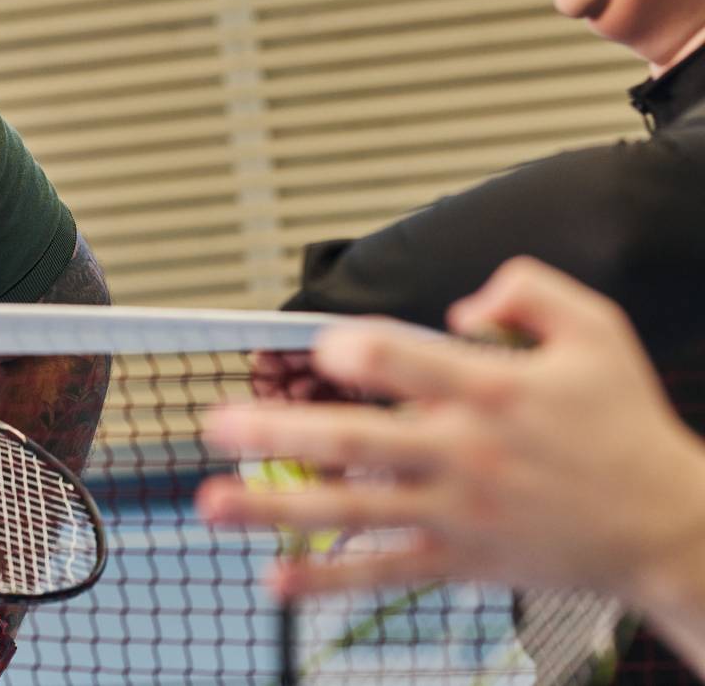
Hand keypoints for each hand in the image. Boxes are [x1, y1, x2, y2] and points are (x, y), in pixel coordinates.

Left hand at [199, 257, 704, 613]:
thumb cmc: (626, 423)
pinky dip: (327, 577)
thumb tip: (458, 306)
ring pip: (353, 509)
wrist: (668, 527)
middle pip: (359, 442)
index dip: (363, 350)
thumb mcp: (599, 330)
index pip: (412, 364)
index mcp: (493, 390)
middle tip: (216, 425)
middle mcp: (464, 453)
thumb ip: (529, 290)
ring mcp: (456, 512)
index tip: (321, 344)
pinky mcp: (458, 558)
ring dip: (275, 508)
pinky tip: (272, 579)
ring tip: (211, 502)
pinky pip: (382, 571)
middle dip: (280, 434)